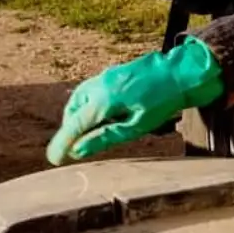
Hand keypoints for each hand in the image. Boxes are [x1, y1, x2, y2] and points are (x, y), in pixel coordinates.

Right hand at [46, 36, 223, 164]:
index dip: (62, 143)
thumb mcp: (136, 126)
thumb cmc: (162, 102)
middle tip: (71, 150)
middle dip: (69, 131)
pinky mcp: (111, 74)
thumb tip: (78, 150)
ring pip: (79, 100)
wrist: (180, 72)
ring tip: (85, 135)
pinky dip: (87, 106)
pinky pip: (90, 92)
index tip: (53, 159)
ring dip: (77, 118)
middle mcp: (99, 86)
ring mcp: (104, 77)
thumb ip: (105, 137)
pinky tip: (100, 116)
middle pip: (73, 112)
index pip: (74, 125)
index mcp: (104, 100)